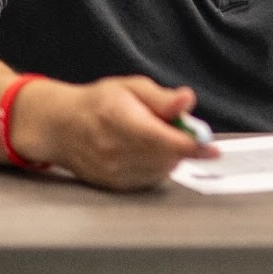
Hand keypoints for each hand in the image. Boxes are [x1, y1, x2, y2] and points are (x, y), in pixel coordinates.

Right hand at [14, 75, 218, 189]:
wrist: (60, 126)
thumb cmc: (98, 103)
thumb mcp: (131, 87)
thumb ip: (161, 97)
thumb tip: (187, 100)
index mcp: (121, 120)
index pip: (165, 140)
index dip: (193, 145)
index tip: (212, 148)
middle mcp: (116, 151)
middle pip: (167, 158)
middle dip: (182, 145)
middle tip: (177, 126)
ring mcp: (114, 173)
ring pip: (161, 171)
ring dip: (170, 156)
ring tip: (155, 135)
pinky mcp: (115, 186)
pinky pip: (150, 180)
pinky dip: (158, 167)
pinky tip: (147, 150)